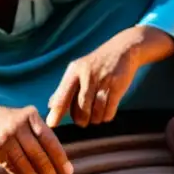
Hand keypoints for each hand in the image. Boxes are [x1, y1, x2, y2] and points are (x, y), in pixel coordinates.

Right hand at [0, 98, 71, 173]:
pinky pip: (13, 166)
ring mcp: (6, 137)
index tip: (68, 171)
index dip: (61, 158)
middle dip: (50, 169)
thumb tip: (59, 164)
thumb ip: (40, 138)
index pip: (50, 140)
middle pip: (40, 154)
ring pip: (26, 163)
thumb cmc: (6, 122)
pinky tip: (24, 171)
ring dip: (34, 173)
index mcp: (31, 116)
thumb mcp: (24, 121)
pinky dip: (21, 172)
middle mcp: (19, 125)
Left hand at [47, 26, 173, 127]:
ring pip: (96, 110)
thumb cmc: (96, 63)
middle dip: (81, 119)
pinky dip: (106, 116)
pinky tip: (106, 115)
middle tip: (83, 122)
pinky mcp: (117, 85)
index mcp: (74, 71)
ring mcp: (103, 80)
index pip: (63, 95)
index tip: (51, 124)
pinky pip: (110, 108)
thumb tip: (50, 105)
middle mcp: (87, 75)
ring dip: (95, 119)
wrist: (122, 49)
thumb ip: (64, 88)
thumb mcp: (78, 70)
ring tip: (95, 119)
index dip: (57, 112)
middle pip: (81, 107)